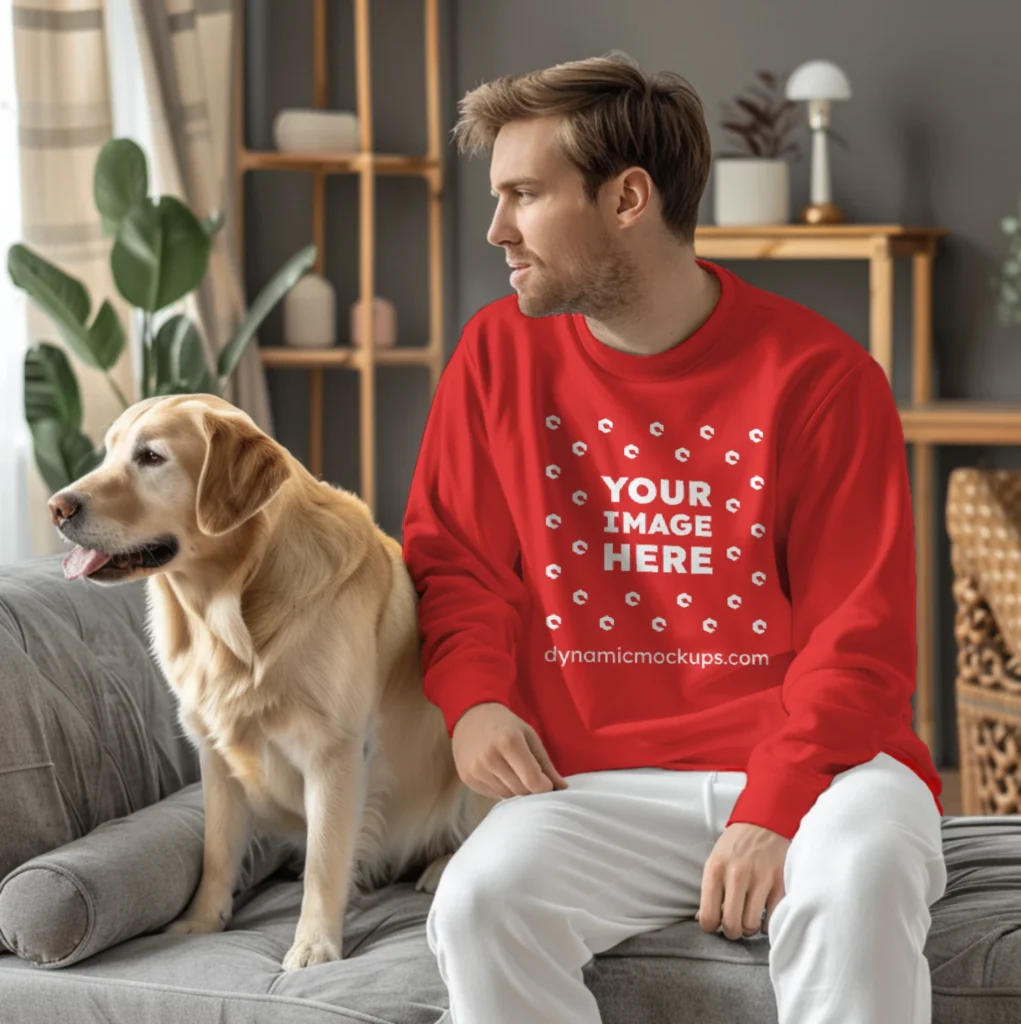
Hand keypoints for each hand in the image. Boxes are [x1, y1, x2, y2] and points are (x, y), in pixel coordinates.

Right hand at [451, 702, 567, 798]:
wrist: (471, 716)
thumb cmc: (505, 724)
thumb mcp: (529, 735)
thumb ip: (545, 763)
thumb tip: (562, 788)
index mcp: (509, 742)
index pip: (533, 781)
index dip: (545, 786)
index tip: (547, 782)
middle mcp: (490, 757)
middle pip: (521, 790)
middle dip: (531, 786)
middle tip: (529, 772)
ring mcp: (476, 769)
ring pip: (507, 795)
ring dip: (515, 787)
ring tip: (512, 770)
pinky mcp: (467, 777)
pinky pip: (492, 794)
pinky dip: (500, 788)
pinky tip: (498, 772)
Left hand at [697, 823, 789, 939]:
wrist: (763, 822)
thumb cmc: (735, 844)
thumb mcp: (714, 860)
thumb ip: (709, 890)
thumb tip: (702, 919)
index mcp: (715, 870)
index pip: (708, 916)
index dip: (711, 927)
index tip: (716, 924)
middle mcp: (736, 875)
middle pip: (732, 925)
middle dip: (731, 932)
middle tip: (733, 926)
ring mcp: (760, 879)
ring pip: (752, 925)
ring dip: (749, 927)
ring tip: (748, 918)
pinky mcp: (780, 882)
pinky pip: (772, 918)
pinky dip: (767, 922)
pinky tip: (762, 912)